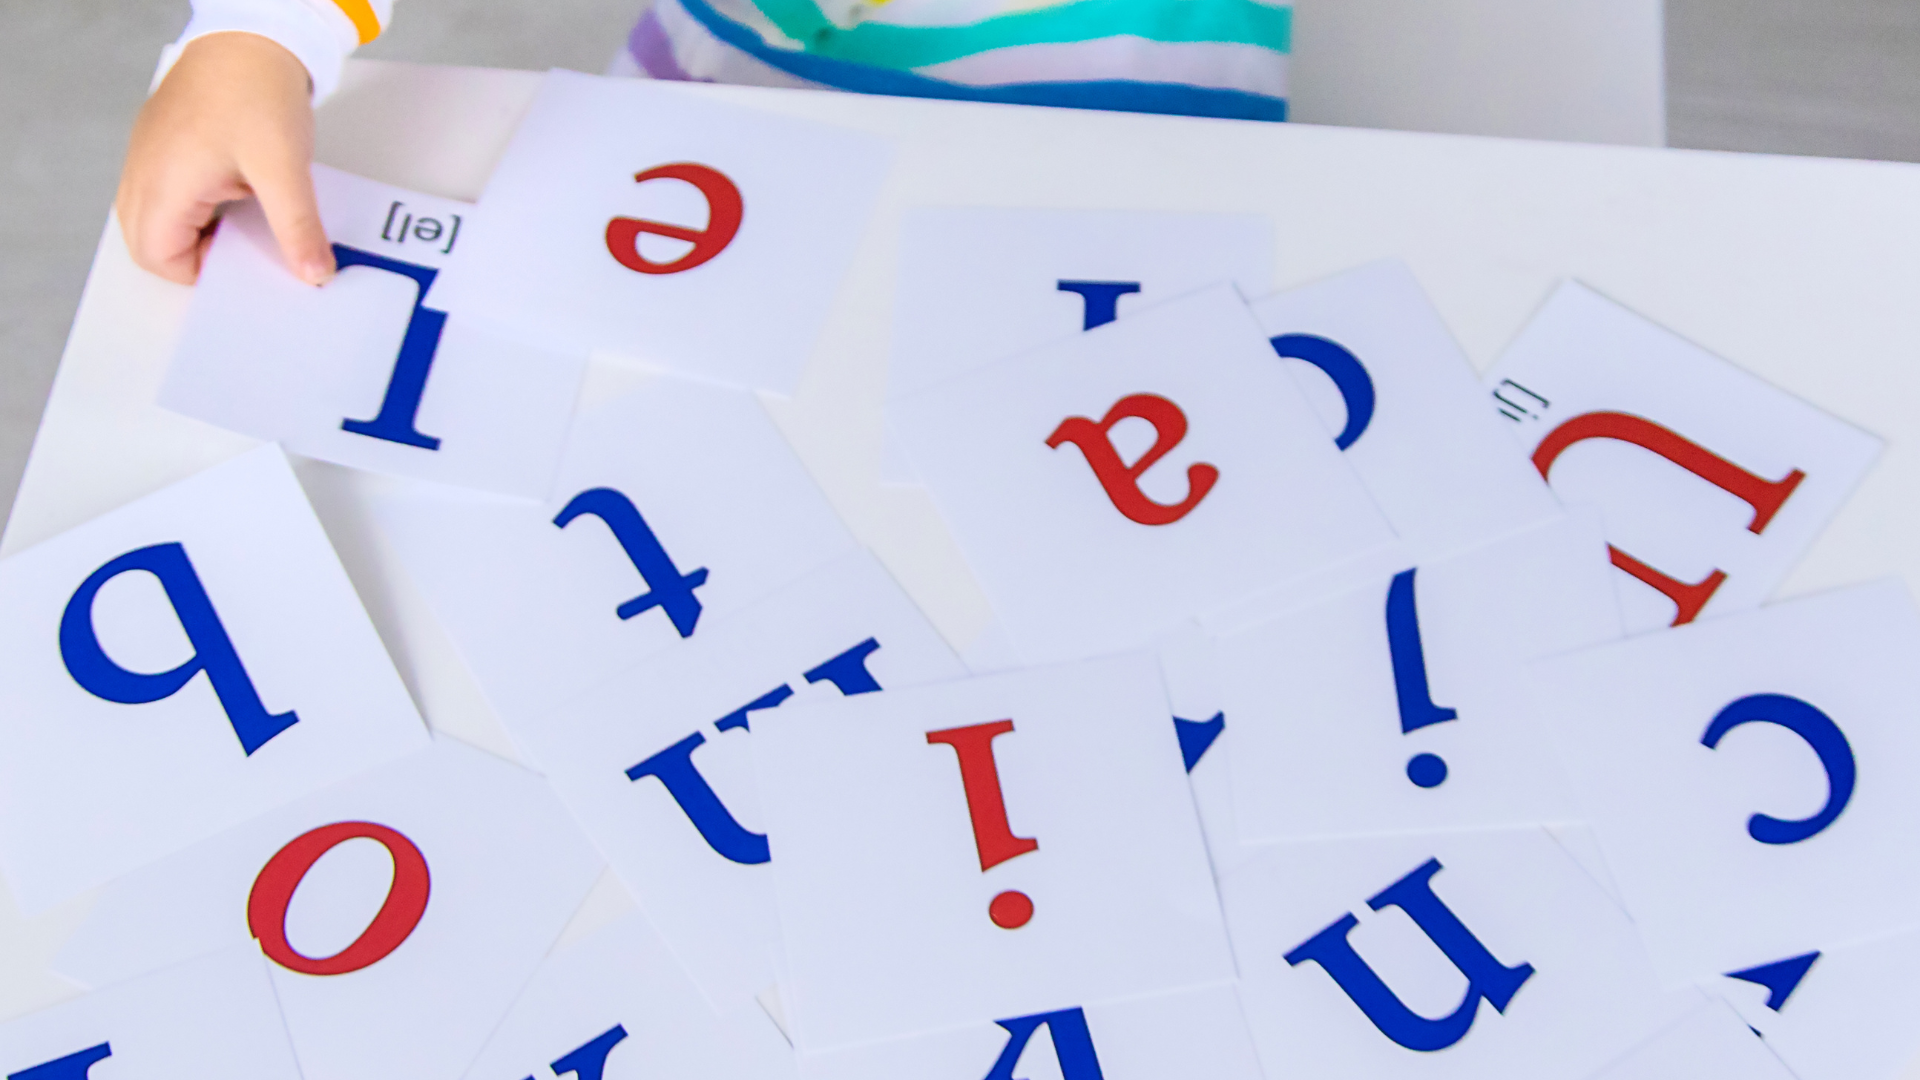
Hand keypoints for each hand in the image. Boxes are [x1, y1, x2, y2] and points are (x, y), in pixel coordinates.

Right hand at [116, 31, 333, 285]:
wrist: (253, 35)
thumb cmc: (256, 89)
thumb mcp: (283, 168)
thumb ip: (296, 227)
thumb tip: (312, 272)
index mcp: (162, 181)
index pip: (156, 256)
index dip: (198, 272)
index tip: (242, 264)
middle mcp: (145, 169)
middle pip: (148, 242)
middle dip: (194, 256)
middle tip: (243, 246)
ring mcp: (151, 154)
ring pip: (157, 217)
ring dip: (197, 230)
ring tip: (243, 215)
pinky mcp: (166, 142)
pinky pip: (168, 191)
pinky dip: (198, 205)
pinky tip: (237, 191)